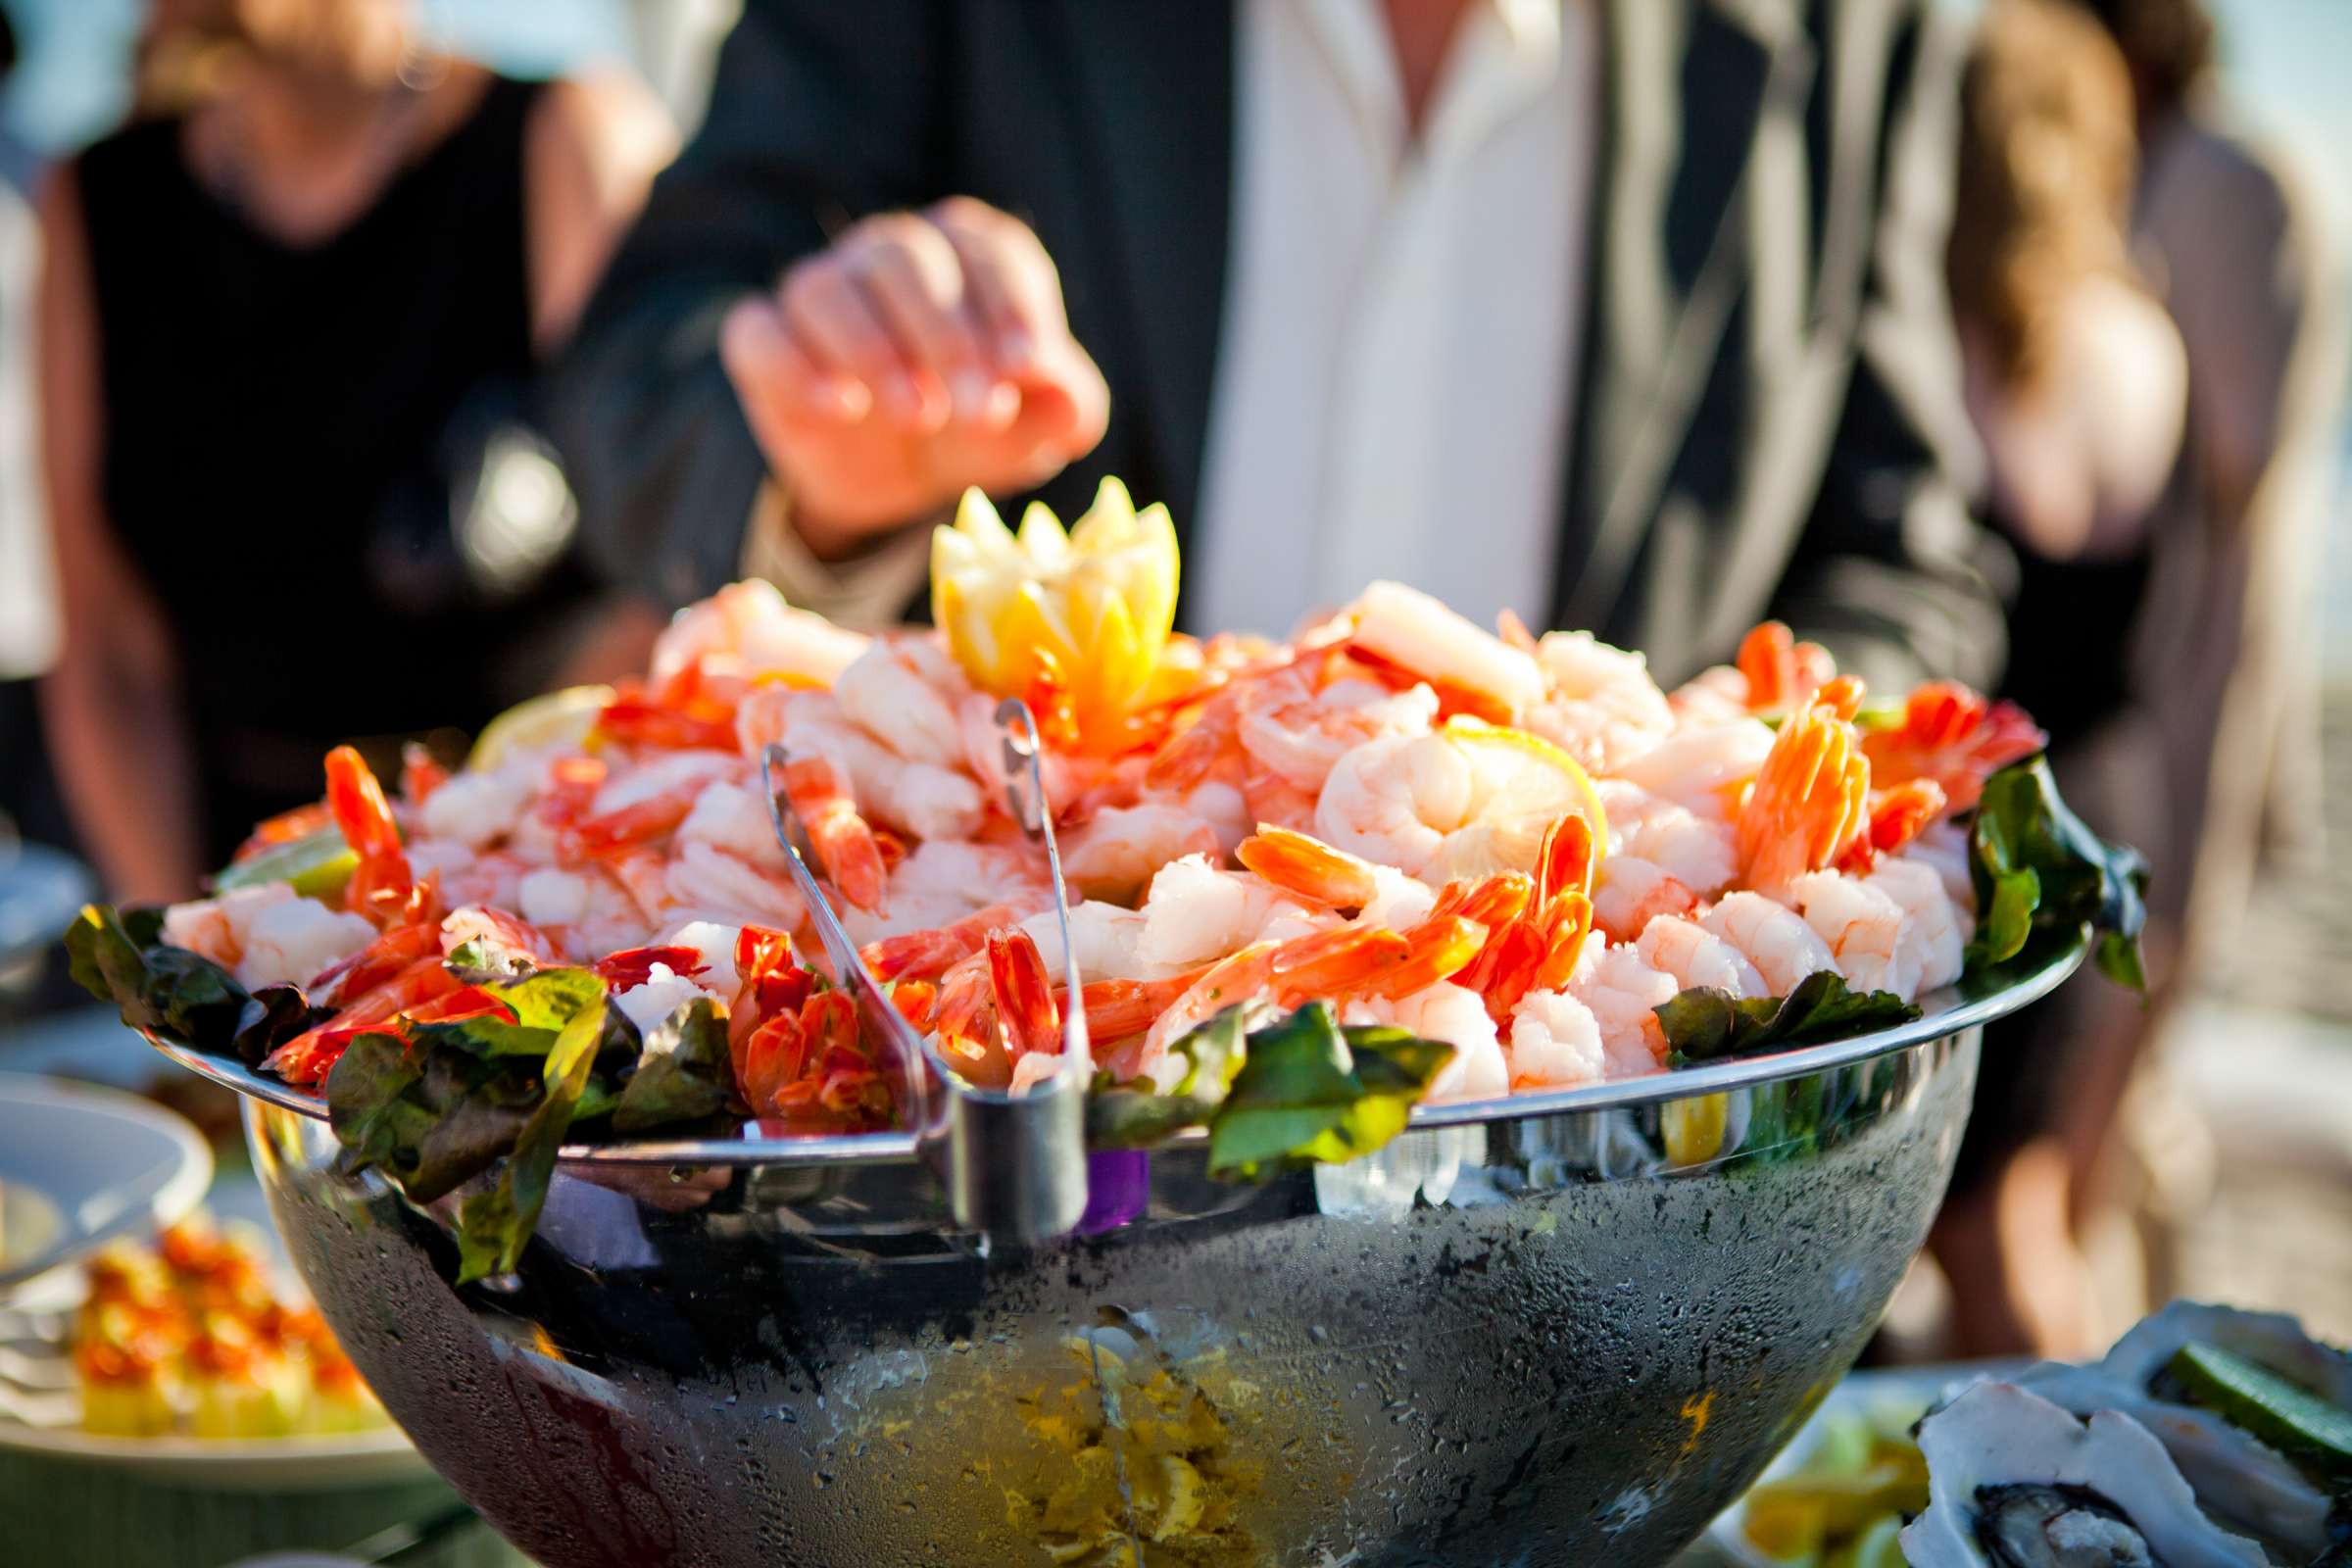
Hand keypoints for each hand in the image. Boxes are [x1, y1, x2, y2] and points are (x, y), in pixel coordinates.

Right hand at [720, 198, 1111, 556]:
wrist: (899, 477)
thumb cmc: (976, 424)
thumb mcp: (1031, 426)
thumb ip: (1063, 408)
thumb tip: (1072, 405)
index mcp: (966, 252)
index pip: (987, 252)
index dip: (1009, 306)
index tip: (1027, 369)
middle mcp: (889, 253)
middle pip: (906, 261)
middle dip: (948, 336)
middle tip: (978, 409)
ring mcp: (819, 291)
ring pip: (826, 288)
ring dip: (874, 350)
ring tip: (918, 415)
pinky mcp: (763, 343)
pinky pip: (759, 333)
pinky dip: (794, 365)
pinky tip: (839, 407)